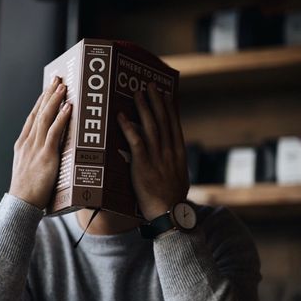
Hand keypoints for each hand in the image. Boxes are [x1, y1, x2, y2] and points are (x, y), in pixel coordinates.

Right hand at [9, 77, 71, 209]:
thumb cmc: (28, 193)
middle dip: (48, 94)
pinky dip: (61, 117)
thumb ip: (38, 160)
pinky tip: (68, 107)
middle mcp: (27, 142)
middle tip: (57, 78)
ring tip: (63, 85)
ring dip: (55, 99)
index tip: (47, 90)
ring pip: (45, 117)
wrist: (21, 205)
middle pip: (38, 112)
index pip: (32, 118)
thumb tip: (51, 156)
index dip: (40, 102)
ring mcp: (35, 148)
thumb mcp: (30, 171)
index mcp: (22, 145)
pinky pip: (54, 132)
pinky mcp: (46, 155)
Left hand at [117, 82, 188, 221]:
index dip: (170, 108)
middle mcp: (169, 152)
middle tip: (150, 86)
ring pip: (150, 126)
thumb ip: (172, 164)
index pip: (175, 126)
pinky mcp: (143, 165)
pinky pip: (135, 142)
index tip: (167, 94)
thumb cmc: (171, 200)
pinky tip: (121, 117)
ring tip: (137, 93)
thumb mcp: (178, 178)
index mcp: (179, 154)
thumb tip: (168, 155)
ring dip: (143, 108)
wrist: (169, 214)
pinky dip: (128, 127)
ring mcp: (157, 158)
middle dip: (156, 101)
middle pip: (163, 121)